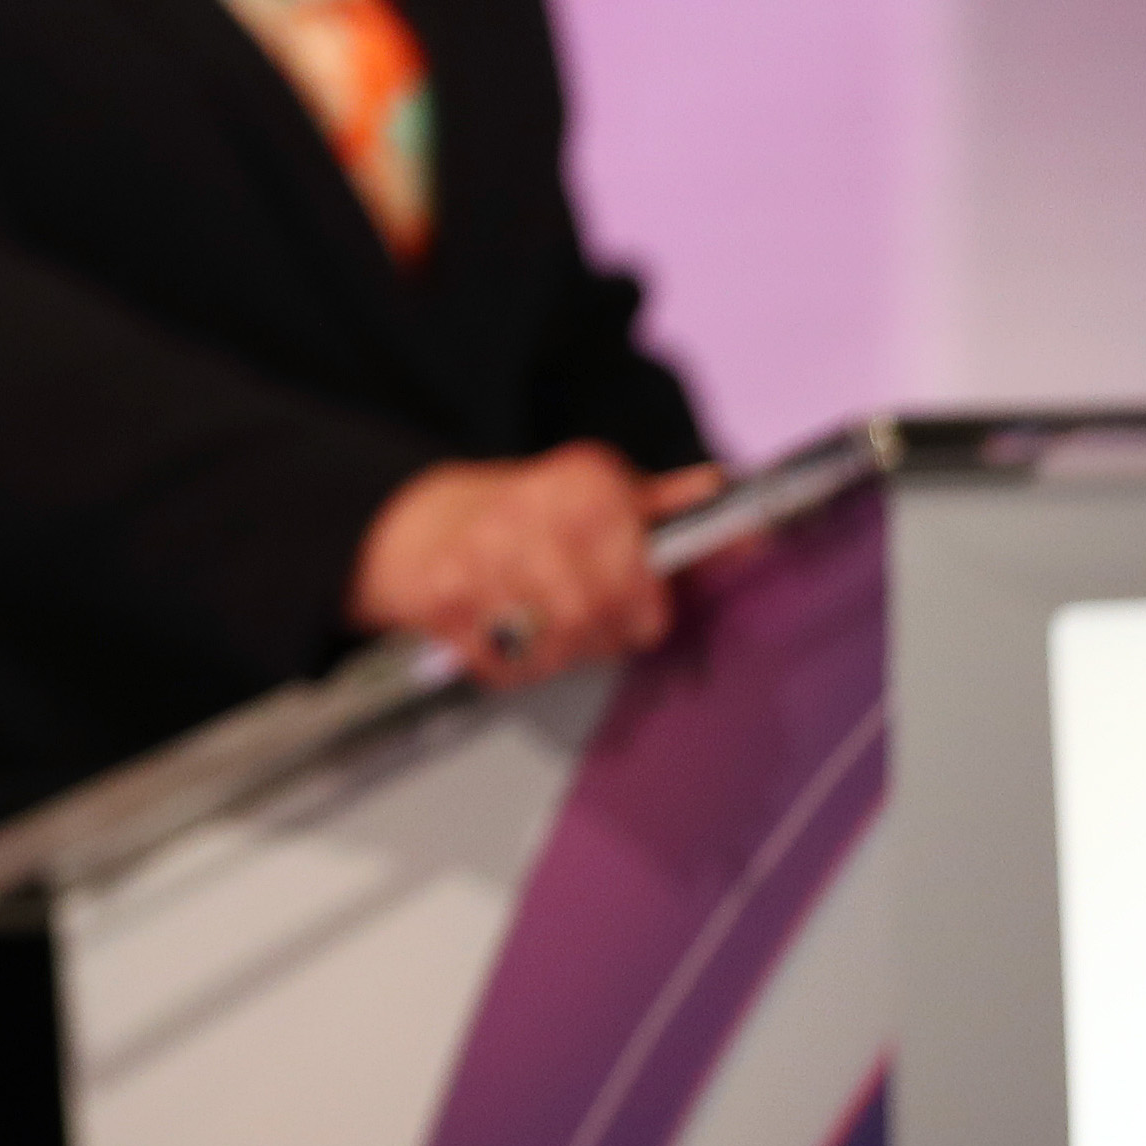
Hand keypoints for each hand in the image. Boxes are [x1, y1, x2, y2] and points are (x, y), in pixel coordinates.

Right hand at [346, 446, 723, 686]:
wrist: (410, 524)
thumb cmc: (520, 515)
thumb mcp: (592, 493)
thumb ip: (663, 507)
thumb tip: (734, 506)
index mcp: (582, 479)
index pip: (645, 568)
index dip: (645, 596)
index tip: (632, 590)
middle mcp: (530, 509)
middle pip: (600, 610)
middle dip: (602, 629)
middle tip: (584, 617)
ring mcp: (480, 555)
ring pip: (557, 642)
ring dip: (558, 650)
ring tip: (541, 625)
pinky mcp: (442, 599)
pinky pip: (506, 665)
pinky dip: (513, 666)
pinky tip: (504, 636)